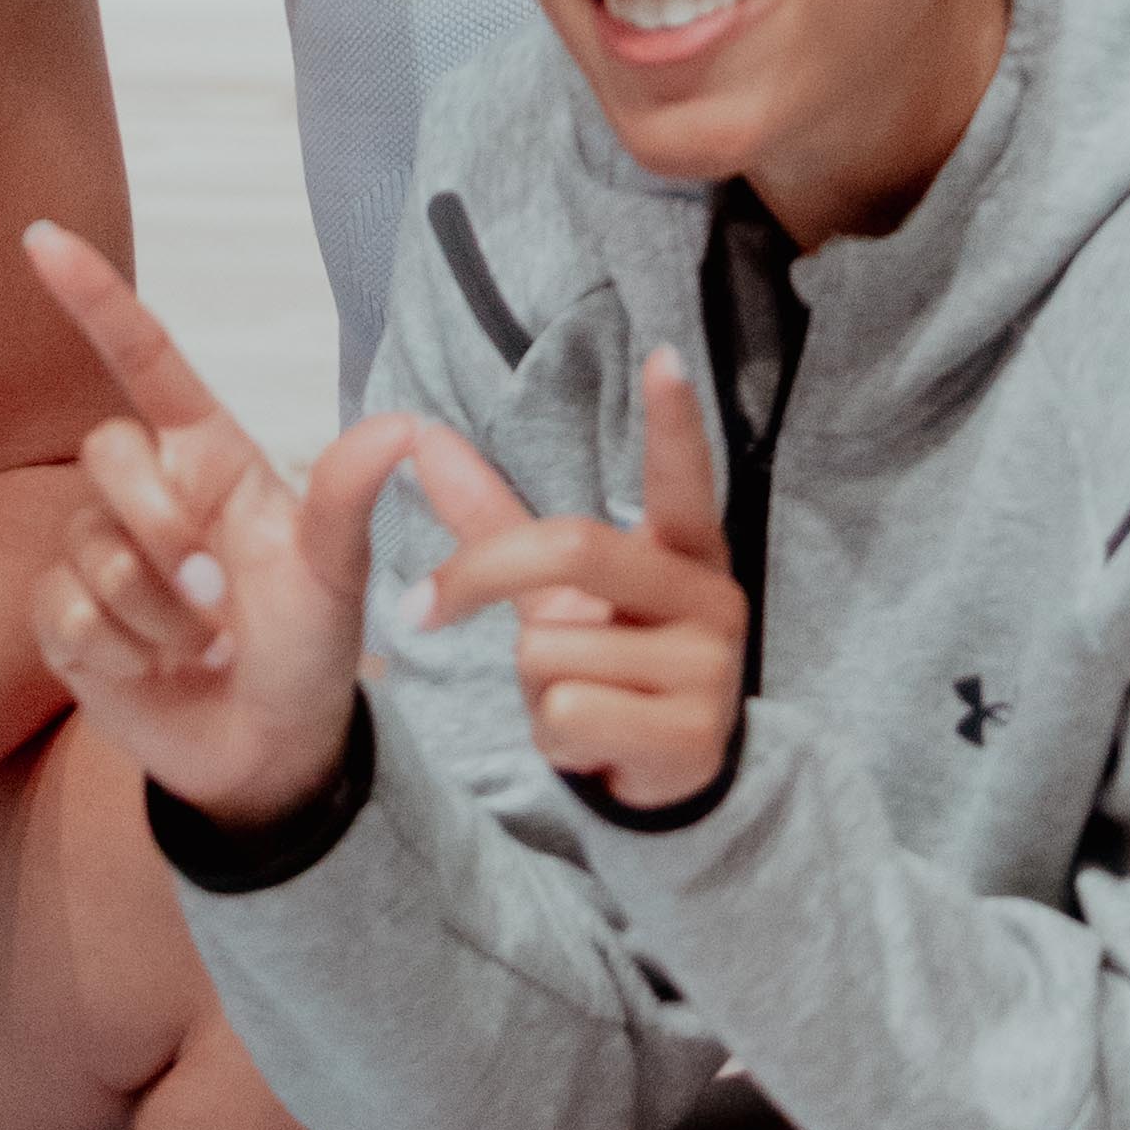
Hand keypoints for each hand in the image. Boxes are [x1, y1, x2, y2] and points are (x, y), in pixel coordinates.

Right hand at [21, 226, 412, 824]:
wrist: (271, 752)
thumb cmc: (310, 648)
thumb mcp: (338, 576)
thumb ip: (348, 498)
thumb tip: (401, 427)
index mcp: (209, 456)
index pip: (142, 357)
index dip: (94, 296)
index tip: (42, 236)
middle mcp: (149, 492)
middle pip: (107, 452)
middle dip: (161, 530)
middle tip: (217, 600)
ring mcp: (100, 553)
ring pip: (88, 546)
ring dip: (153, 614)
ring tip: (203, 650)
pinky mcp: (66, 621)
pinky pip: (64, 611)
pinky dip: (118, 652)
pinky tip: (157, 673)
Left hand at [405, 356, 750, 811]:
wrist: (661, 774)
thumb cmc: (610, 659)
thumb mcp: (559, 591)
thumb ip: (496, 519)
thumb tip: (424, 438)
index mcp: (685, 551)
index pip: (682, 480)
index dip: (675, 422)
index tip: (665, 356)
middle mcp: (710, 598)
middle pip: (570, 549)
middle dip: (479, 577)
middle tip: (419, 610)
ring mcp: (710, 669)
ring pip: (554, 651)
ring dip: (534, 686)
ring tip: (578, 701)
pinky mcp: (693, 736)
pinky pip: (572, 712)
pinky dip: (555, 735)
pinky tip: (592, 744)